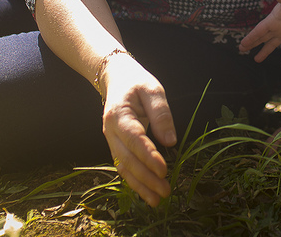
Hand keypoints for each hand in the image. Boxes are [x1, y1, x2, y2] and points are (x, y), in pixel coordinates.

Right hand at [101, 53, 178, 206]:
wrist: (116, 79)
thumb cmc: (137, 83)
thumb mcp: (152, 90)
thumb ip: (161, 113)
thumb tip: (170, 141)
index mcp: (119, 115)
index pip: (134, 139)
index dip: (148, 156)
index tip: (164, 169)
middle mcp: (111, 131)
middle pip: (127, 158)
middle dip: (146, 177)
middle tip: (166, 190)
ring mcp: (111, 141)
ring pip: (124, 167)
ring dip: (140, 185)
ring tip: (158, 200)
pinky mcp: (116, 146)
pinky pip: (124, 167)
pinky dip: (135, 182)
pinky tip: (147, 194)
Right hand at [240, 0, 280, 63]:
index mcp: (273, 20)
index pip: (259, 31)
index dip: (251, 38)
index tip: (242, 44)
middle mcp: (278, 27)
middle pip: (262, 37)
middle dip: (252, 43)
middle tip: (242, 49)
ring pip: (273, 44)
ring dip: (265, 51)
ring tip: (257, 60)